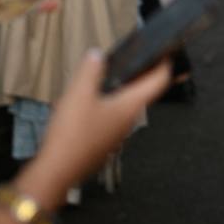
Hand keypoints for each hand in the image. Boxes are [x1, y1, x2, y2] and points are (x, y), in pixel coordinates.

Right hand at [30, 52, 171, 202]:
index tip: (165, 54)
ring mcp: (117, 132)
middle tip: (141, 60)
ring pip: (128, 105)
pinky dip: (112, 103)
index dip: (164, 65)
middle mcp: (128, 120)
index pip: (158, 82)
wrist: (58, 169)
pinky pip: (114, 116)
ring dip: (126, 89)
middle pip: (144, 93)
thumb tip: (97, 55)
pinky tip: (96, 99)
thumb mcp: (79, 93)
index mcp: (129, 106)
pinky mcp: (104, 140)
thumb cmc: (72, 135)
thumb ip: (90, 70)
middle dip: (144, 75)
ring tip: (117, 75)